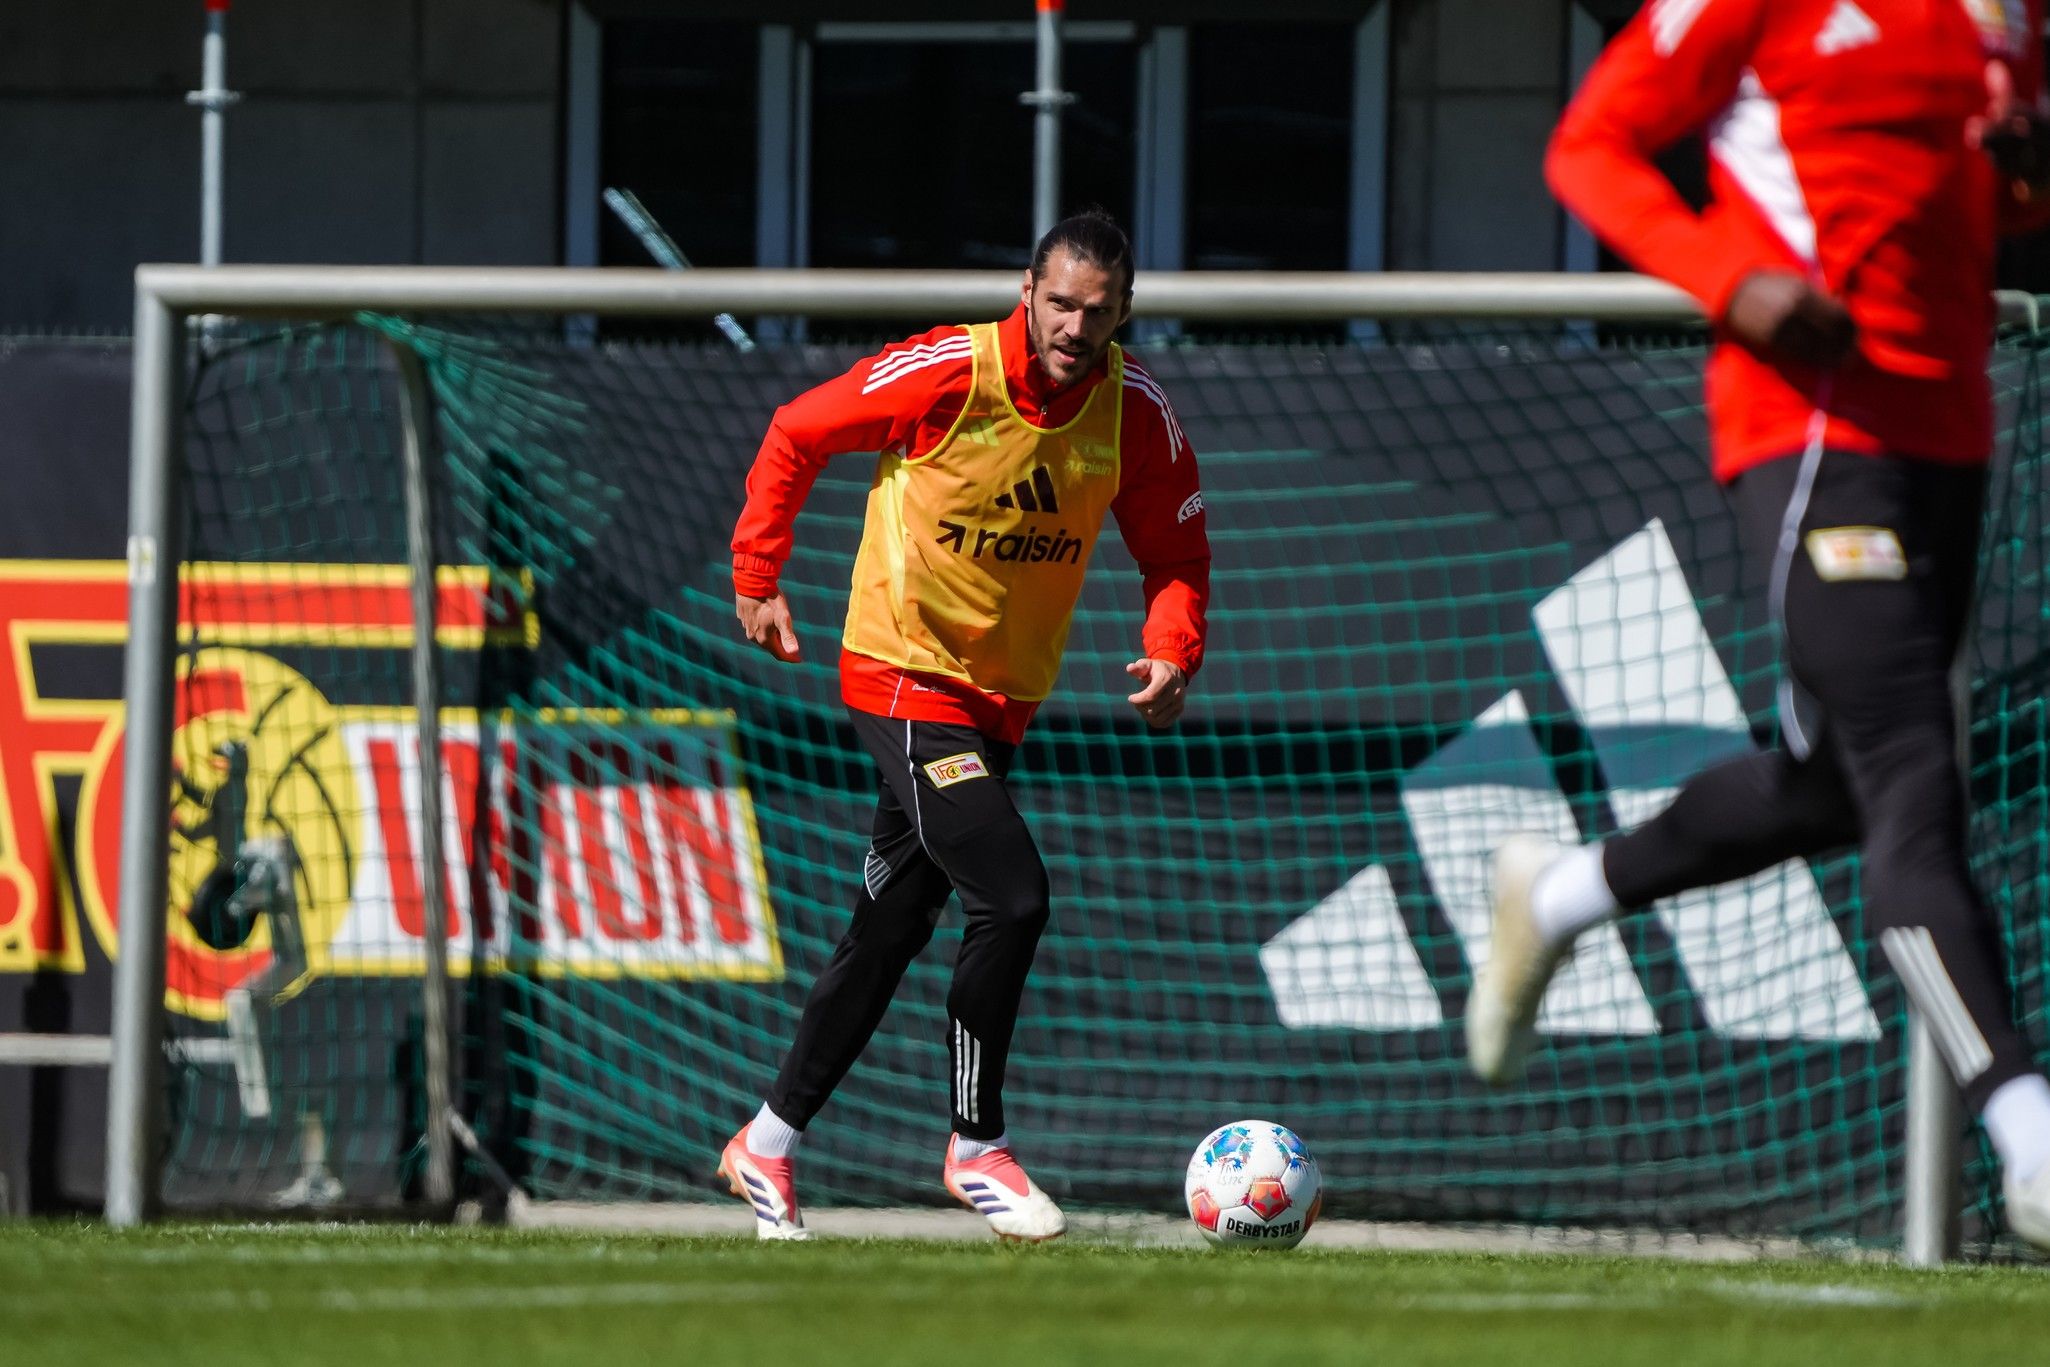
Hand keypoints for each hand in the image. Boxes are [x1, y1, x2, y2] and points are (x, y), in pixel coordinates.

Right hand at [736, 591, 801, 662]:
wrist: (752, 581)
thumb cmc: (770, 599)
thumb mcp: (783, 617)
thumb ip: (788, 635)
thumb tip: (794, 652)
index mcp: (764, 638)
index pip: (779, 654)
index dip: (790, 658)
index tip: (799, 659)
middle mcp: (753, 636)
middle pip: (770, 646)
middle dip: (781, 648)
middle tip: (792, 647)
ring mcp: (746, 626)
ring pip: (762, 636)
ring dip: (772, 637)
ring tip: (781, 635)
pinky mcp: (743, 617)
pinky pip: (755, 626)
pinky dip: (763, 627)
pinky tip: (767, 621)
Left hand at [1125, 658, 1187, 728]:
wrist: (1176, 673)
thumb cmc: (1157, 669)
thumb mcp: (1147, 664)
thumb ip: (1138, 667)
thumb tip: (1130, 668)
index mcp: (1167, 679)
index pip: (1150, 696)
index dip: (1137, 700)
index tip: (1131, 698)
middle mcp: (1176, 692)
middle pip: (1152, 709)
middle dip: (1140, 707)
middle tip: (1136, 702)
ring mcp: (1179, 702)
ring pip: (1157, 718)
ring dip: (1145, 715)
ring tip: (1143, 706)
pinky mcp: (1179, 710)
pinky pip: (1163, 723)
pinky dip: (1153, 721)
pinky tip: (1150, 712)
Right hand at [1723, 270, 1854, 369]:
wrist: (1734, 292)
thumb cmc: (1769, 285)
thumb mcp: (1797, 282)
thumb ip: (1819, 296)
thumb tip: (1842, 311)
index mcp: (1804, 294)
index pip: (1839, 316)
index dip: (1851, 330)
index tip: (1856, 338)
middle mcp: (1794, 312)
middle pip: (1830, 335)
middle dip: (1844, 348)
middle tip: (1852, 357)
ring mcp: (1780, 329)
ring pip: (1815, 349)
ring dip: (1829, 359)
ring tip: (1839, 364)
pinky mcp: (1768, 342)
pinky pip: (1796, 355)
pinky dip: (1810, 361)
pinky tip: (1818, 363)